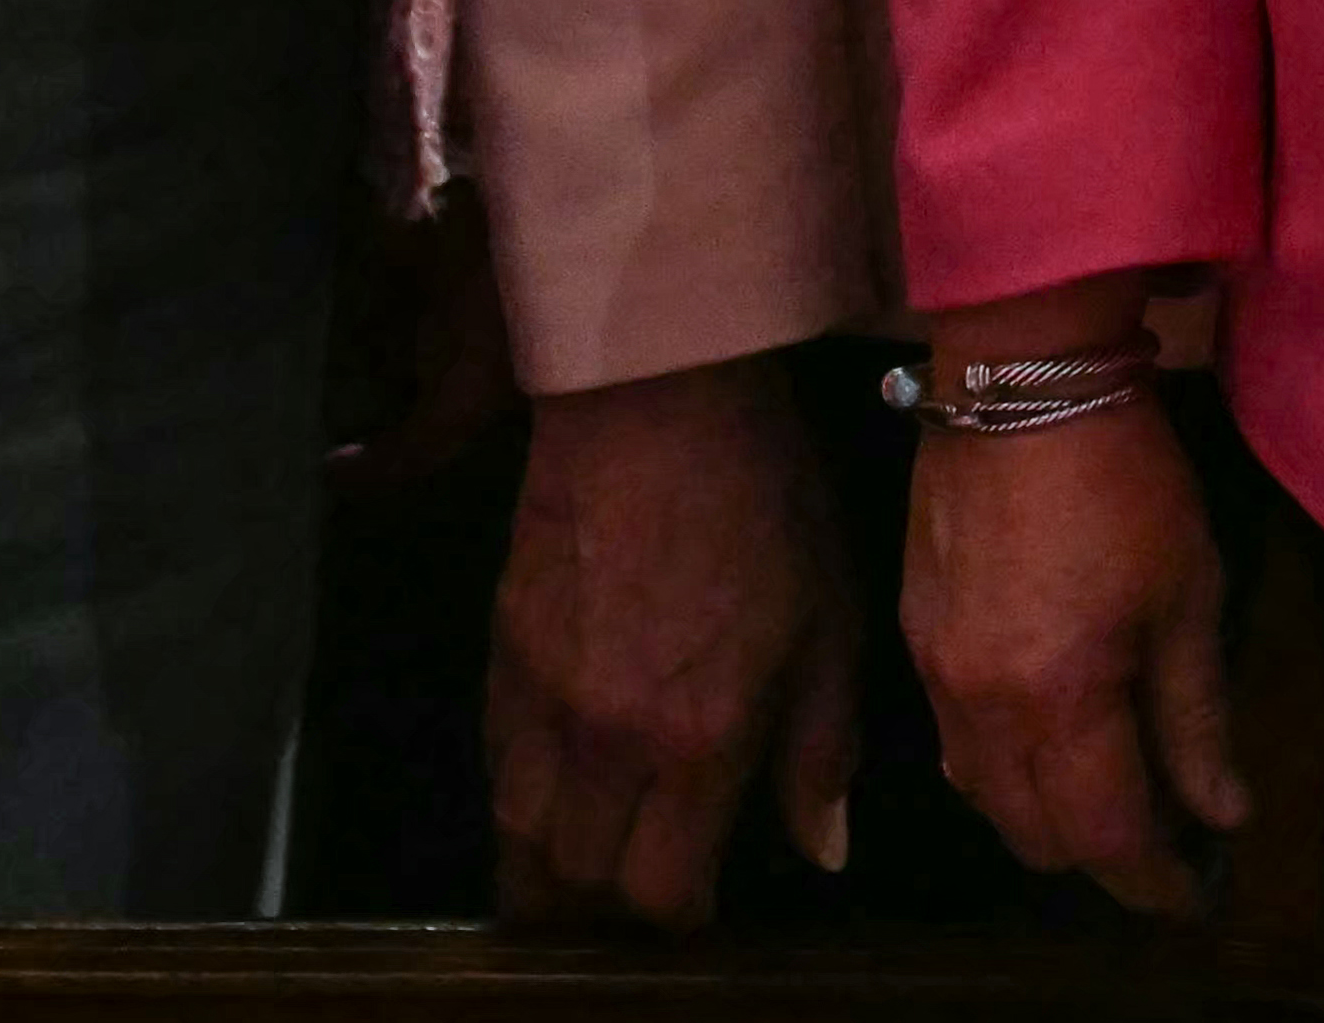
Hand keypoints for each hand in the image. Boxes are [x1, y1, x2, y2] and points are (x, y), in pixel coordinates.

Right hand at [491, 360, 863, 924]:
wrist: (657, 401)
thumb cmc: (765, 506)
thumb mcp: (829, 625)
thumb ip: (821, 751)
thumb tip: (820, 851)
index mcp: (697, 740)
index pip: (660, 893)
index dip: (679, 921)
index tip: (701, 910)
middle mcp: (606, 738)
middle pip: (576, 878)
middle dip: (604, 916)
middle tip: (631, 909)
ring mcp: (542, 696)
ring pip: (518, 833)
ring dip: (546, 872)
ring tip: (574, 884)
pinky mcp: (501, 652)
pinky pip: (494, 764)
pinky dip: (517, 799)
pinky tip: (549, 795)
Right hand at [899, 344, 1241, 914]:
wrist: (1021, 377)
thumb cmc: (1126, 479)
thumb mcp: (1187, 592)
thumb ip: (1198, 717)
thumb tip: (1223, 812)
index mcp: (1059, 699)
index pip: (1105, 838)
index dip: (1155, 882)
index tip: (1199, 890)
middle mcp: (981, 706)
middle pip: (1034, 837)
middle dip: (1102, 855)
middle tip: (1162, 835)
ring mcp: (935, 673)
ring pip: (984, 798)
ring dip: (1045, 815)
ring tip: (1107, 789)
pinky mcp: (913, 637)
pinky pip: (953, 744)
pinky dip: (1002, 766)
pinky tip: (1046, 734)